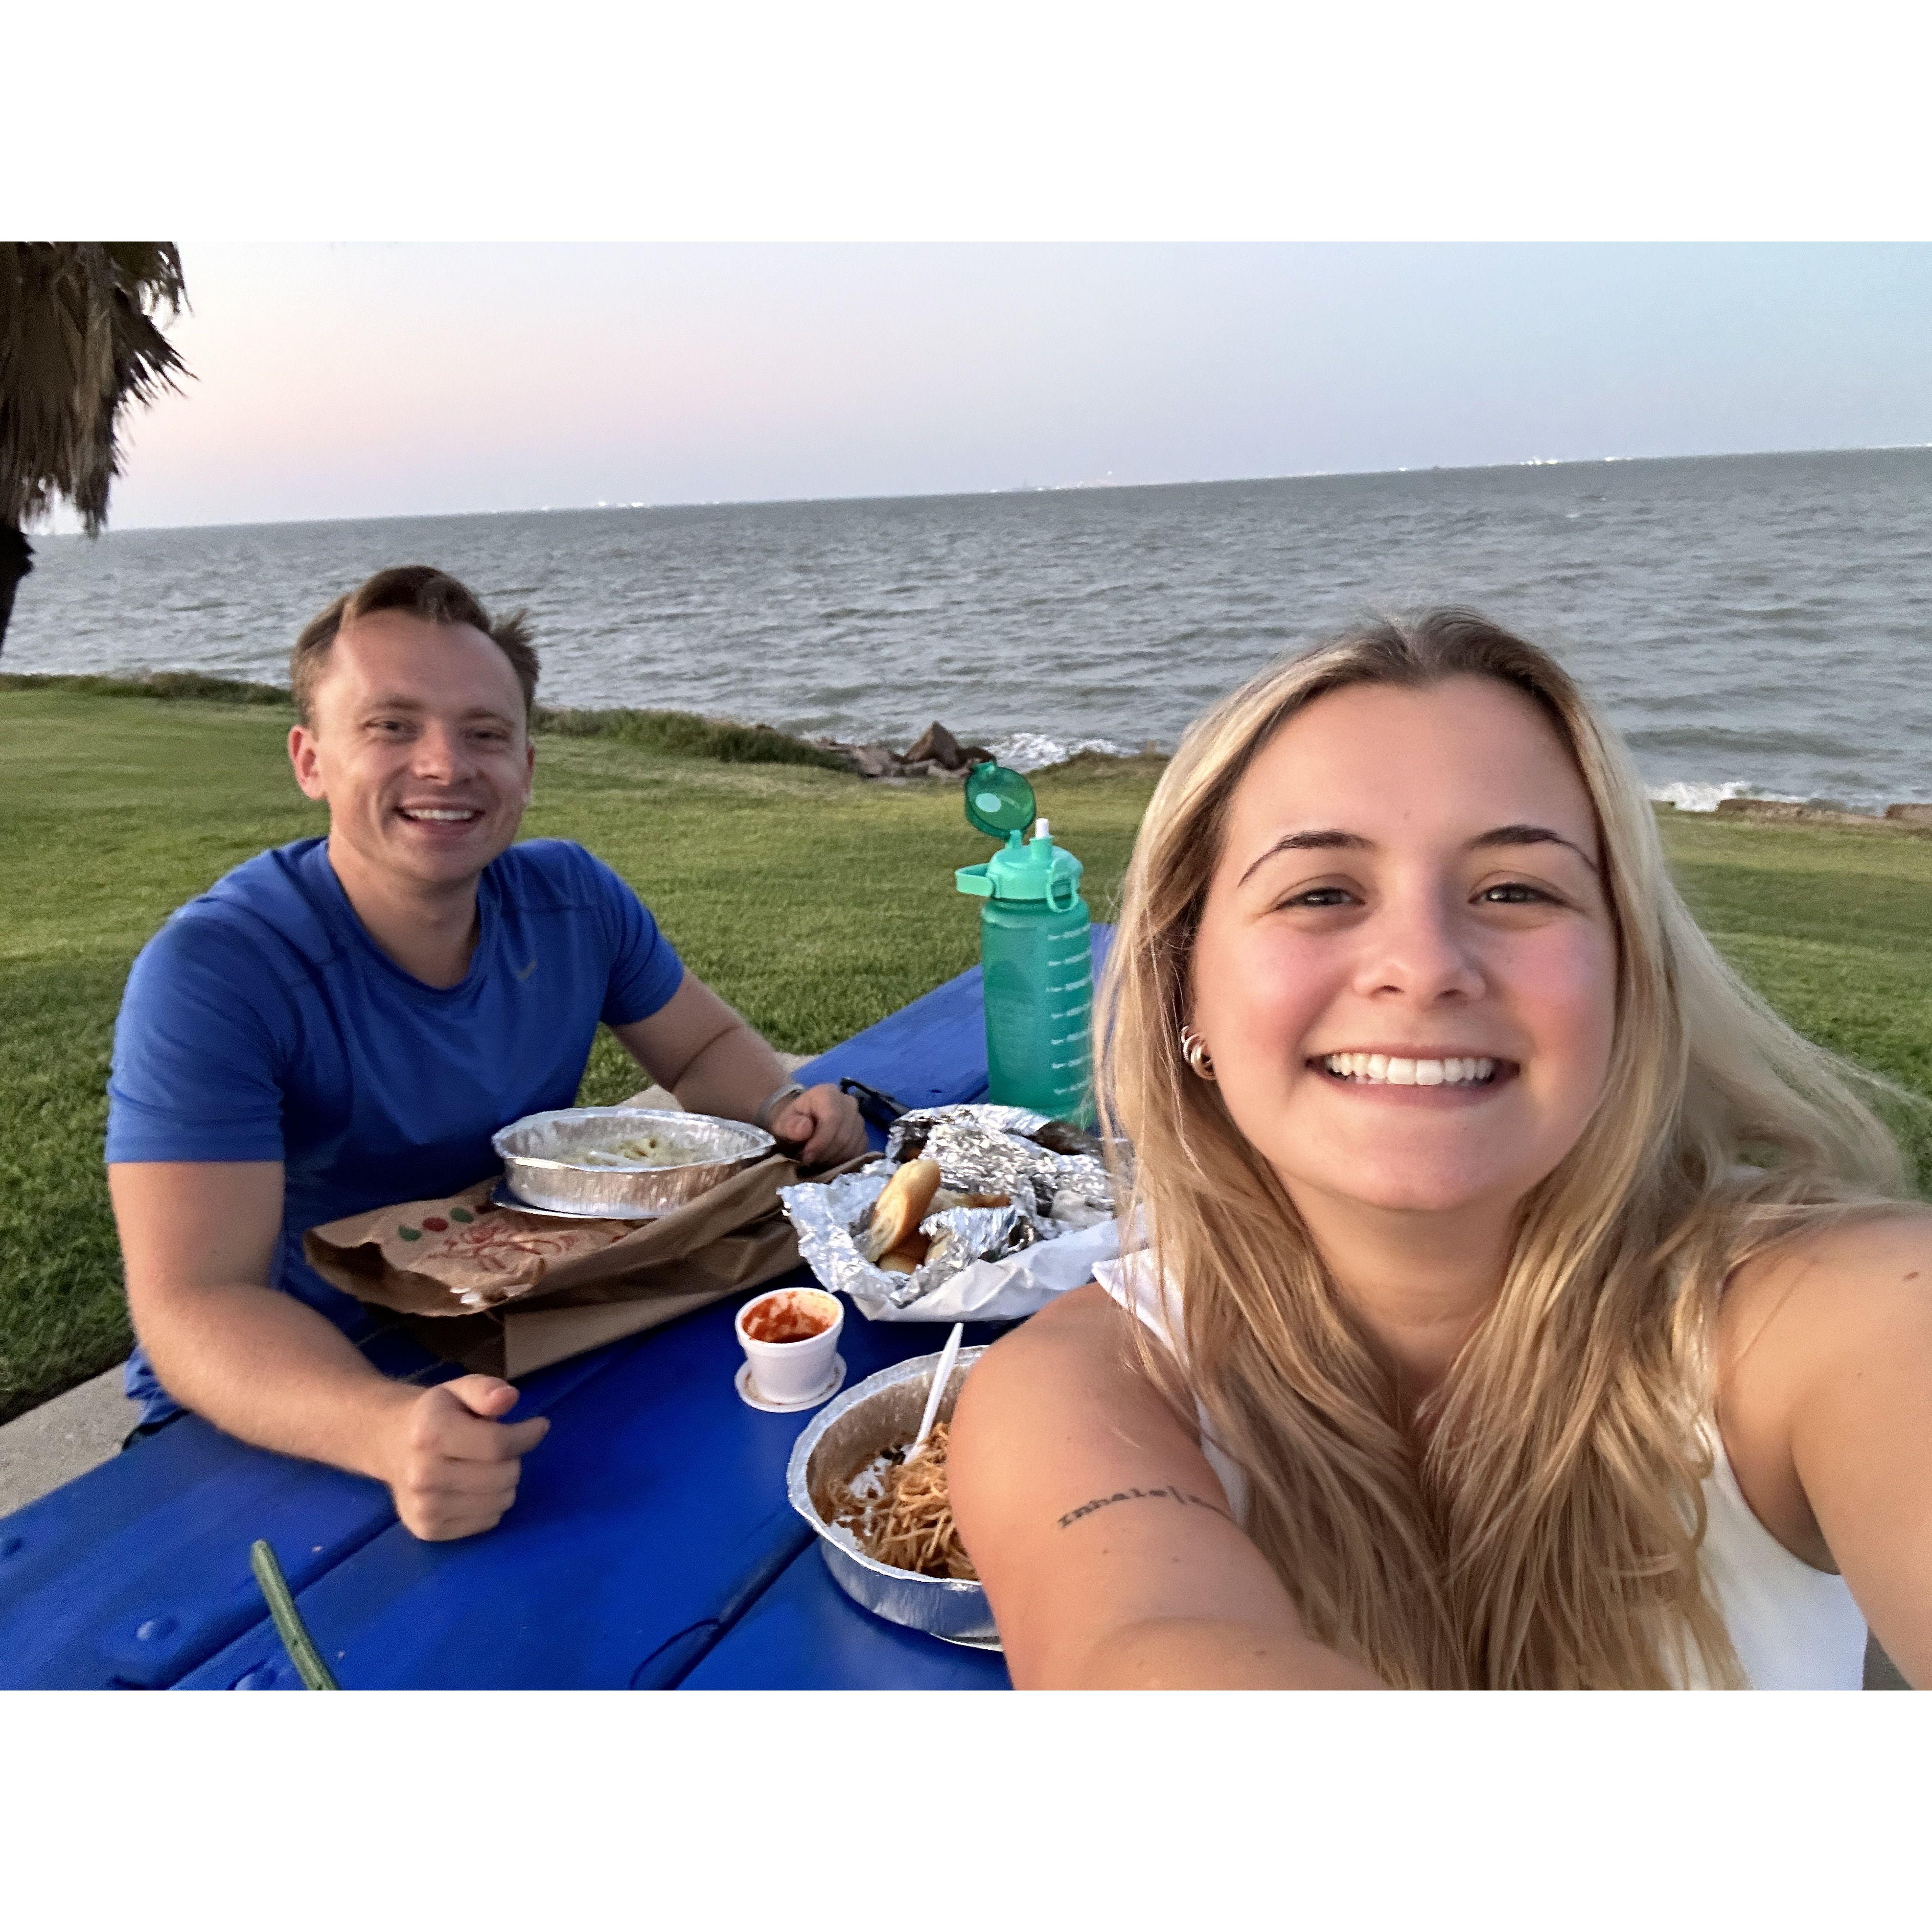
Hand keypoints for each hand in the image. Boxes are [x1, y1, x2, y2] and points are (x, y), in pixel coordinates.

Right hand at [378, 1374, 549, 1540]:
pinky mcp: (428, 1530)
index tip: (539, 1425)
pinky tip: (473, 1487)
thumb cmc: (436, 1414)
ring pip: (500, 1502)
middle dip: (513, 1458)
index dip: (527, 1435)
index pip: (497, 1444)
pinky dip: (491, 1504)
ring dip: (504, 1483)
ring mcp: (423, 1507)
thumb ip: (485, 1390)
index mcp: (430, 1434)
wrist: (390, 1443)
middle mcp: (422, 1474)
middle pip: (503, 1476)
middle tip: (499, 1448)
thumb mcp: (459, 1389)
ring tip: (485, 1466)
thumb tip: (509, 1397)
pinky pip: (487, 1522)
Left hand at [772, 1083, 868, 1166]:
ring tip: (817, 1161)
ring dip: (834, 1159)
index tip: (806, 1157)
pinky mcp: (863, 1134)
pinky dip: (845, 1161)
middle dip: (826, 1153)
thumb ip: (790, 1126)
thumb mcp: (784, 1123)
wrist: (803, 1121)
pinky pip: (859, 1151)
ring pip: (852, 1145)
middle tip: (810, 1162)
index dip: (821, 1142)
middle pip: (844, 1135)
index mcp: (828, 1093)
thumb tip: (804, 1129)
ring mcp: (859, 1118)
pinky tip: (830, 1161)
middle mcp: (848, 1102)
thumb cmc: (793, 1122)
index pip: (833, 1118)